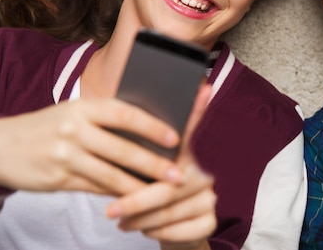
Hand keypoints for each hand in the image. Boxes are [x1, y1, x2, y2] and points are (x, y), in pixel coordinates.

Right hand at [0, 98, 182, 195]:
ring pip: (110, 174)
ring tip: (163, 192)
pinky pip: (95, 189)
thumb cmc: (49, 126)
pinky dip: (117, 194)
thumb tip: (150, 131)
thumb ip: (105, 119)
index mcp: (83, 107)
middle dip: (154, 164)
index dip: (152, 126)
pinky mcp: (58, 179)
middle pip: (122, 149)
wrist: (1, 145)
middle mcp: (74, 129)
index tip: (176, 137)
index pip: (125, 114)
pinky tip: (135, 198)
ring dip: (140, 186)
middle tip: (178, 174)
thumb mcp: (74, 112)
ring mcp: (64, 155)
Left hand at [106, 84, 217, 247]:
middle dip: (138, 200)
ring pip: (171, 211)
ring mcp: (211, 198)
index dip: (198, 110)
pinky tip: (141, 229)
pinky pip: (179, 231)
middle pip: (171, 185)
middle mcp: (207, 173)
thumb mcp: (145, 169)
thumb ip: (140, 147)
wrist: (171, 230)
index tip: (202, 88)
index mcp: (190, 155)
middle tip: (111, 209)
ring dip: (142, 219)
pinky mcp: (210, 222)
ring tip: (120, 220)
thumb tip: (123, 115)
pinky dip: (156, 233)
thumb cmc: (150, 193)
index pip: (193, 128)